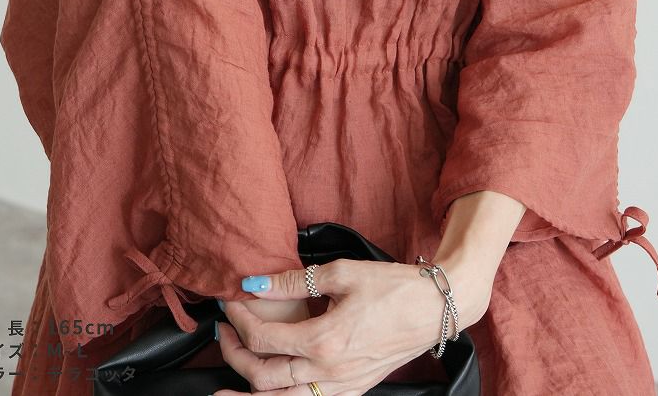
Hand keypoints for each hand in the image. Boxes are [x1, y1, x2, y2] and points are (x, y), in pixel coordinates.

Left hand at [214, 255, 493, 395]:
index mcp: (324, 340)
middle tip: (222, 334)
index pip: (263, 337)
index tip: (229, 302)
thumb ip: (293, 282)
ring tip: (225, 388)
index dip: (239, 319)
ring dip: (250, 395)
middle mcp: (329, 372)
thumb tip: (254, 283)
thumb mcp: (341, 273)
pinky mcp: (353, 390)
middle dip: (235, 355)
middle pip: (264, 376)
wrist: (435, 308)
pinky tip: (273, 394)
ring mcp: (342, 387)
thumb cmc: (392, 286)